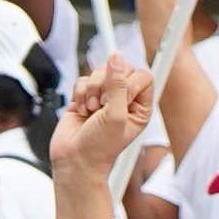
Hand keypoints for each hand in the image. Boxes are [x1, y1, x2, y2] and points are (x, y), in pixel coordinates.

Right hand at [56, 58, 159, 182]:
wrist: (75, 161)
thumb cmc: (100, 148)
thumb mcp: (115, 115)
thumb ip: (118, 84)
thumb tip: (117, 57)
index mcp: (140, 107)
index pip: (143, 76)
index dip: (130, 83)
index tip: (120, 100)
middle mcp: (124, 100)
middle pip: (120, 69)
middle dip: (107, 85)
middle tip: (102, 105)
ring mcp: (104, 97)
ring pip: (99, 72)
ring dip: (92, 90)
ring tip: (91, 110)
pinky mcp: (86, 97)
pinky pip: (83, 80)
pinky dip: (80, 94)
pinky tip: (82, 110)